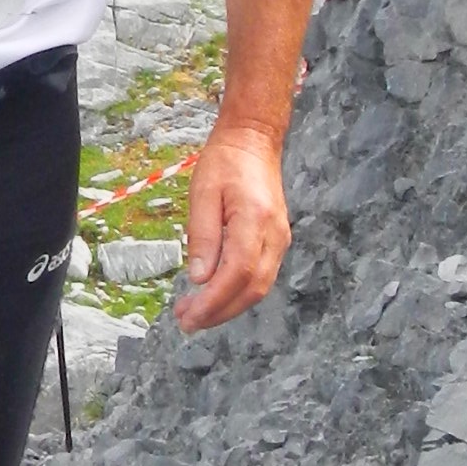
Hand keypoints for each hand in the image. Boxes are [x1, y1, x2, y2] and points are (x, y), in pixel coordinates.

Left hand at [174, 117, 289, 332]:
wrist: (253, 143)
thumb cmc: (225, 163)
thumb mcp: (203, 193)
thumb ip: (203, 236)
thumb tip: (199, 279)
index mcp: (255, 220)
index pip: (238, 273)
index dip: (214, 301)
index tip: (189, 316)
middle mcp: (274, 235)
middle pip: (252, 289)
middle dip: (219, 312)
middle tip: (186, 322)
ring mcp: (279, 240)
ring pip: (258, 288)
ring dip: (227, 306)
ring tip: (194, 313)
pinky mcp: (275, 243)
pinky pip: (260, 277)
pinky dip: (237, 294)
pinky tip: (213, 296)